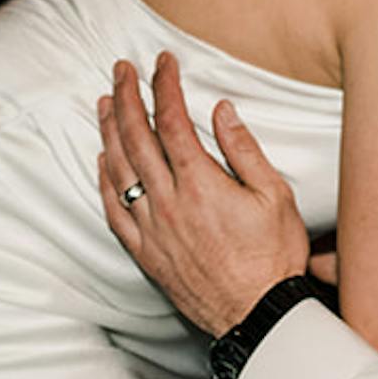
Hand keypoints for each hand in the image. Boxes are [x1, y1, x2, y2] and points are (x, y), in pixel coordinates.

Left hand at [94, 54, 315, 337]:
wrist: (257, 315)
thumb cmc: (273, 258)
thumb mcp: (275, 197)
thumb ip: (244, 151)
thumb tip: (221, 111)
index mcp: (201, 184)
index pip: (172, 122)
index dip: (164, 87)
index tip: (162, 63)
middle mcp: (168, 202)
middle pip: (137, 138)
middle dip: (127, 97)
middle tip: (122, 70)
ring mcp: (152, 228)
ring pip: (119, 170)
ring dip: (108, 131)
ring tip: (105, 102)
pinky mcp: (146, 252)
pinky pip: (114, 211)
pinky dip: (104, 181)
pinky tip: (102, 161)